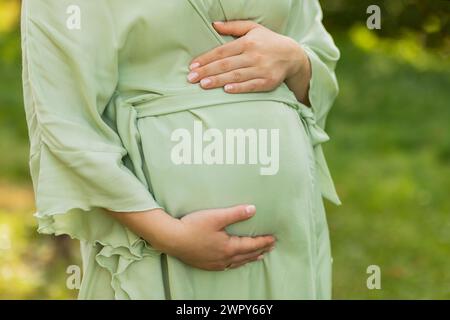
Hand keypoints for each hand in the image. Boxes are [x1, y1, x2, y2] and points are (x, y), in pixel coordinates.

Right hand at [170, 204, 275, 270]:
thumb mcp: (216, 216)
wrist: (171, 239)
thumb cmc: (193, 226)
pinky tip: (235, 262)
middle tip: (271, 247)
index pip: (251, 244)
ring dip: (250, 258)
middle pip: (247, 255)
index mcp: (229, 247)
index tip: (274, 239)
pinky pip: (227, 266)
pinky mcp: (206, 264)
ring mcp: (215, 263)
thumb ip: (236, 213)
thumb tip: (253, 209)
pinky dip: (236, 263)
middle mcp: (224, 258)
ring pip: (238, 262)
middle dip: (260, 250)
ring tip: (259, 256)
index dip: (264, 241)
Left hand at [187, 20, 308, 94]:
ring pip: (236, 76)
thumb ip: (233, 27)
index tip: (193, 65)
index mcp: (248, 42)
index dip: (206, 58)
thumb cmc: (269, 41)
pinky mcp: (268, 82)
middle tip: (192, 78)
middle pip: (226, 64)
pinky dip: (239, 88)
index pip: (222, 51)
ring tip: (203, 85)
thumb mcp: (253, 29)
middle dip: (207, 71)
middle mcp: (254, 55)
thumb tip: (214, 24)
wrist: (293, 55)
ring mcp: (262, 69)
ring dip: (218, 81)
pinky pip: (251, 86)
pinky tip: (226, 90)